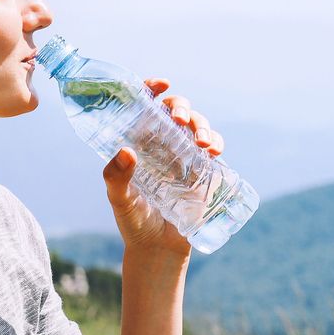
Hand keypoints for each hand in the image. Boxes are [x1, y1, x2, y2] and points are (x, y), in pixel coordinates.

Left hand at [102, 78, 225, 255]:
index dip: (152, 90)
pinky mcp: (204, 171)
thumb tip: (125, 152)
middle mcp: (162, 145)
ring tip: (203, 142)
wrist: (157, 250)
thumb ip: (116, 178)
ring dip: (203, 125)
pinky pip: (215, 148)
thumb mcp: (120, 199)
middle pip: (176, 111)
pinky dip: (217, 142)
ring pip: (198, 126)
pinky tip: (213, 150)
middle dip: (182, 106)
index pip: (145, 108)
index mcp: (139, 144)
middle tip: (179, 117)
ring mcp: (185, 156)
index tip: (160, 84)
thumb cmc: (133, 222)